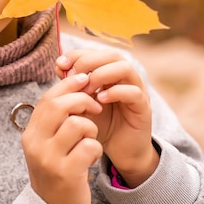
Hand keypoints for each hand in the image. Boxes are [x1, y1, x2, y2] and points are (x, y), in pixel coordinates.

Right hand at [22, 73, 102, 203]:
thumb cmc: (56, 170)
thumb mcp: (47, 144)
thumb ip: (55, 119)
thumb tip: (73, 84)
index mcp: (29, 134)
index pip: (47, 98)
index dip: (67, 85)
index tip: (84, 79)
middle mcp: (35, 145)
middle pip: (59, 106)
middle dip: (82, 100)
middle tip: (94, 107)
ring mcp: (49, 160)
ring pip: (77, 124)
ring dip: (90, 128)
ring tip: (89, 139)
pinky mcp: (67, 173)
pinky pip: (89, 146)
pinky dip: (96, 148)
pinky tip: (91, 157)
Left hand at [56, 49, 158, 187]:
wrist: (118, 151)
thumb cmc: (99, 124)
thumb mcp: (80, 103)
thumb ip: (71, 85)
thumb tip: (59, 65)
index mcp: (110, 73)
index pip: (96, 52)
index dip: (77, 54)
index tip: (60, 65)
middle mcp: (125, 78)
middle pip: (112, 54)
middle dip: (89, 61)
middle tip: (73, 77)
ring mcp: (137, 91)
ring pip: (125, 68)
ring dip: (102, 74)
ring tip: (87, 89)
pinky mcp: (144, 108)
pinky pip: (134, 92)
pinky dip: (115, 92)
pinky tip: (99, 100)